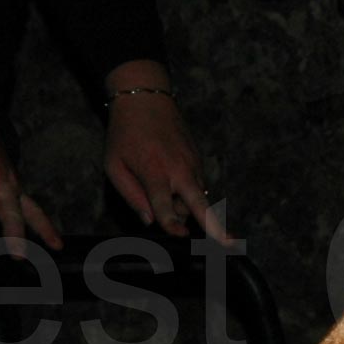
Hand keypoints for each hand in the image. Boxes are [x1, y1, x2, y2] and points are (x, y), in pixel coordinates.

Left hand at [102, 76, 229, 244]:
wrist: (146, 99)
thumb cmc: (125, 134)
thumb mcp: (114, 165)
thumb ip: (131, 195)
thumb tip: (149, 220)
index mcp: (155, 171)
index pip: (165, 205)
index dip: (171, 223)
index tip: (180, 236)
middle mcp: (179, 169)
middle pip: (200, 204)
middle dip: (215, 226)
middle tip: (229, 244)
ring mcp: (192, 164)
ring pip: (196, 199)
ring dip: (186, 207)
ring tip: (164, 197)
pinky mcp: (198, 160)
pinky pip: (196, 186)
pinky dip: (186, 193)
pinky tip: (170, 183)